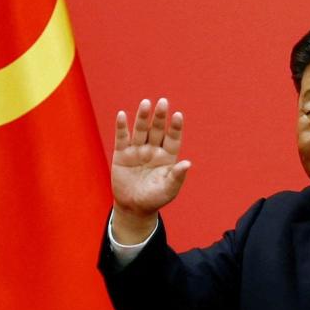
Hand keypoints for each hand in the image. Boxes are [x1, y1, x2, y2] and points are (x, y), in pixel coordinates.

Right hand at [111, 98, 190, 242]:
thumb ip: (177, 176)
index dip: (175, 127)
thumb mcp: (168, 190)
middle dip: (160, 117)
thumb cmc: (155, 198)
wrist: (133, 207)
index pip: (173, 138)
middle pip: (157, 129)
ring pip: (141, 130)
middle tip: (163, 102)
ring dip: (143, 117)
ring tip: (146, 103)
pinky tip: (122, 114)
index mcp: (167, 156)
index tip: (178, 115)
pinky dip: (121, 126)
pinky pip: (122, 138)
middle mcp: (153, 149)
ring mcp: (137, 150)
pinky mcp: (122, 154)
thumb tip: (188, 163)